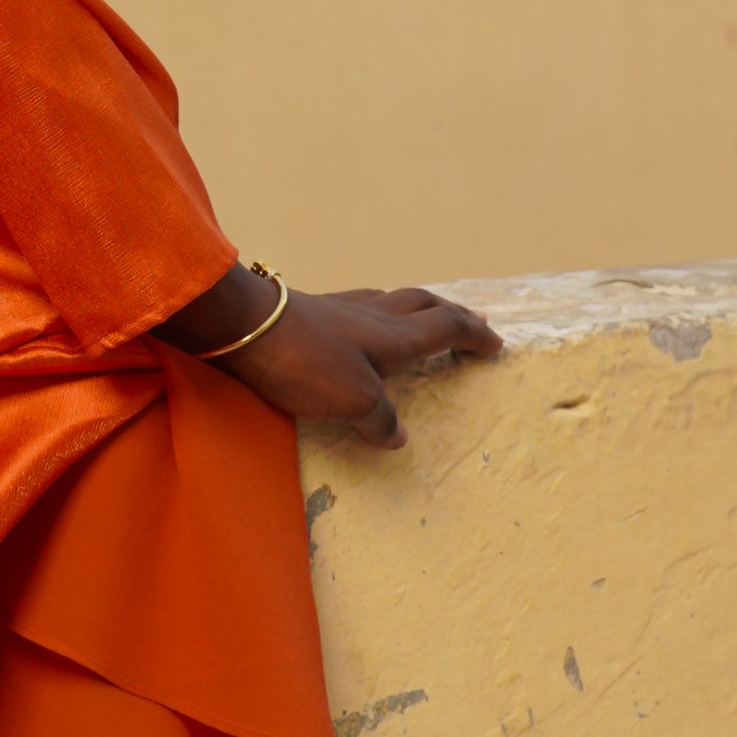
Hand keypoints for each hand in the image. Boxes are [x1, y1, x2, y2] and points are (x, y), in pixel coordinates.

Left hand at [164, 271, 501, 449]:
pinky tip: (363, 320)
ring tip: (425, 316)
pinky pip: (359, 306)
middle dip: (452, 314)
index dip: (474, 335)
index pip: (447, 328)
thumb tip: (397, 436)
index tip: (495, 344)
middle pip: (425, 305)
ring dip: (417, 308)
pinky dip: (378, 311)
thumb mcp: (352, 402)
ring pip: (392, 300)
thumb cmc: (304, 363)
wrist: (241, 325)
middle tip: (471, 321)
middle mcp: (374, 315)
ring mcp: (341, 308)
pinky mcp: (310, 310)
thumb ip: (379, 420)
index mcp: (395, 335)